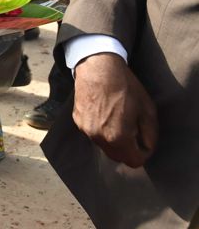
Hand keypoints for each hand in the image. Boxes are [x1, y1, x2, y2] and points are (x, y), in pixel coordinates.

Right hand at [72, 53, 157, 167]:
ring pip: (104, 146)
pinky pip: (93, 134)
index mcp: (118, 138)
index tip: (144, 139)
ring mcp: (85, 130)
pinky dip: (101, 130)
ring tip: (118, 119)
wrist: (97, 67)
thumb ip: (150, 134)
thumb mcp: (147, 109)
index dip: (144, 153)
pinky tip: (104, 112)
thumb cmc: (126, 87)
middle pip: (117, 157)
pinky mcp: (77, 121)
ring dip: (113, 140)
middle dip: (128, 149)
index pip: (134, 161)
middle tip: (133, 130)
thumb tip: (146, 146)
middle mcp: (98, 138)